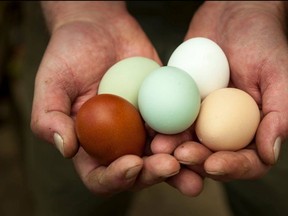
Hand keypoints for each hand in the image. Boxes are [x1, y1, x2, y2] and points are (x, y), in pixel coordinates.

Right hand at [30, 1, 178, 195]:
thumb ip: (50, 117)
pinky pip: (180, 125)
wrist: (98, 27)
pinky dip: (191, 134)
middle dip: (155, 174)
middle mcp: (119, 141)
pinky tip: (202, 137)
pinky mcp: (165, 109)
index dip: (115, 178)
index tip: (132, 163)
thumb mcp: (52, 83)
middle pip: (139, 172)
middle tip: (170, 165)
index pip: (101, 175)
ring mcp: (144, 127)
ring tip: (196, 160)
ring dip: (182, 164)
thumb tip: (66, 149)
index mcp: (91, 144)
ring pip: (164, 155)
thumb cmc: (69, 54)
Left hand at [152, 1, 287, 192]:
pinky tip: (150, 129)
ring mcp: (202, 116)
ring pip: (187, 141)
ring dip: (173, 149)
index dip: (232, 167)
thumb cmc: (260, 39)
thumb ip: (280, 111)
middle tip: (180, 156)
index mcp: (254, 127)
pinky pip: (170, 118)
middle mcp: (227, 126)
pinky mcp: (181, 102)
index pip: (247, 160)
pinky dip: (160, 126)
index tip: (212, 164)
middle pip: (212, 156)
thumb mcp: (278, 70)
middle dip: (196, 161)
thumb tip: (269, 154)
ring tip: (159, 147)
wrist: (231, 13)